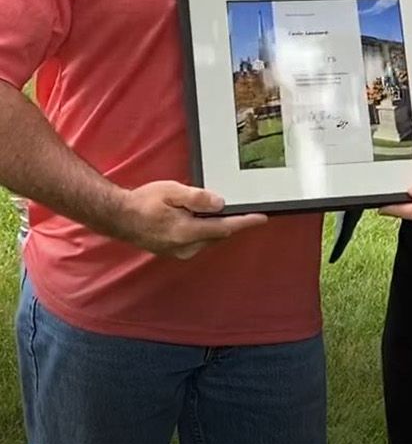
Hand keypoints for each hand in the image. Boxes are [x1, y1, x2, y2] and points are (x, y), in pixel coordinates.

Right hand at [116, 180, 267, 259]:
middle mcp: (185, 247)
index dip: (245, 223)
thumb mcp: (172, 192)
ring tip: (213, 209)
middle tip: (239, 206)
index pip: (225, 228)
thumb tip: (220, 204)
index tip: (262, 218)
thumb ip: (198, 198)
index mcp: (187, 232)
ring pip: (208, 238)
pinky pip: (197, 241)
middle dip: (230, 222)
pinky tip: (197, 218)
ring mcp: (179, 252)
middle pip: (218, 234)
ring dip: (215, 226)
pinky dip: (203, 230)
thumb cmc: (143, 202)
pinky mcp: (173, 251)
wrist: (117, 216)